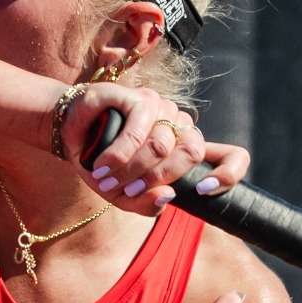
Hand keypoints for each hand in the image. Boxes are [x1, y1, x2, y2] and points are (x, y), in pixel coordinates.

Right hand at [63, 85, 250, 214]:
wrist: (69, 134)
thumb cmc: (101, 163)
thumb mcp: (122, 195)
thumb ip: (146, 204)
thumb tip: (168, 197)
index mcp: (185, 149)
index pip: (232, 157)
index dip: (229, 174)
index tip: (204, 190)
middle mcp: (179, 126)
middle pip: (192, 154)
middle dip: (156, 179)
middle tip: (126, 190)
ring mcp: (162, 109)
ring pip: (162, 146)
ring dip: (131, 170)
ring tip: (106, 178)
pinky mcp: (140, 98)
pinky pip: (139, 131)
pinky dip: (119, 154)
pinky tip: (104, 164)